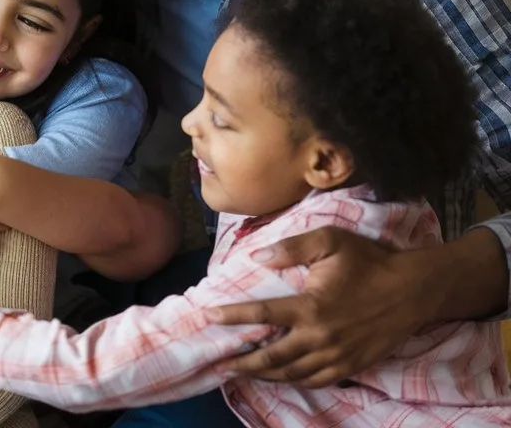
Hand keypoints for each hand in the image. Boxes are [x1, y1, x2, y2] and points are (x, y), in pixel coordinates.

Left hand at [208, 226, 433, 386]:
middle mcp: (320, 337)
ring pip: (292, 373)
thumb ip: (291, 248)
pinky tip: (279, 377)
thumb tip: (256, 257)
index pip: (262, 314)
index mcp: (311, 306)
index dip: (232, 317)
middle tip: (218, 364)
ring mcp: (337, 355)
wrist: (414, 289)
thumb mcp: (330, 241)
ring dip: (263, 375)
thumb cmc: (369, 261)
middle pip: (272, 357)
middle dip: (242, 362)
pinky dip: (293, 381)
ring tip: (240, 373)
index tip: (209, 317)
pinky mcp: (352, 365)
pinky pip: (316, 380)